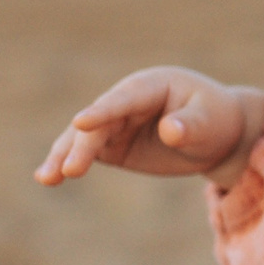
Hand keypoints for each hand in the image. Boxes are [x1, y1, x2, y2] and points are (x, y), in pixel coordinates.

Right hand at [34, 67, 263, 188]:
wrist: (218, 135)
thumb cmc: (215, 120)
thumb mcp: (210, 122)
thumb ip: (190, 125)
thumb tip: (169, 130)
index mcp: (151, 85)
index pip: (123, 99)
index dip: (103, 111)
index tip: (81, 122)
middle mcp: (126, 101)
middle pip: (98, 123)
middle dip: (83, 146)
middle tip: (71, 171)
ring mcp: (115, 123)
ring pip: (83, 138)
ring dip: (63, 156)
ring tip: (46, 179)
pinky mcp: (112, 144)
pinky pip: (85, 152)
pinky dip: (66, 163)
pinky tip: (47, 178)